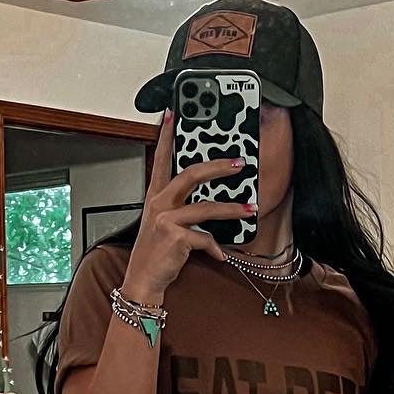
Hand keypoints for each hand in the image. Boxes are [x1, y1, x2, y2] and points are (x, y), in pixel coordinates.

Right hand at [121, 115, 256, 303]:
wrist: (143, 280)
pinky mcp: (175, 238)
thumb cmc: (156, 252)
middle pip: (191, 175)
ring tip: (249, 208)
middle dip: (218, 166)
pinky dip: (215, 247)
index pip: (161, 159)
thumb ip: (183, 207)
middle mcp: (159, 203)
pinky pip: (205, 238)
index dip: (166, 135)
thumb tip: (213, 200)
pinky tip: (220, 254)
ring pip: (206, 208)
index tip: (173, 113)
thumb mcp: (164, 224)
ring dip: (231, 208)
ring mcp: (166, 220)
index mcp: (156, 196)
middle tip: (239, 163)